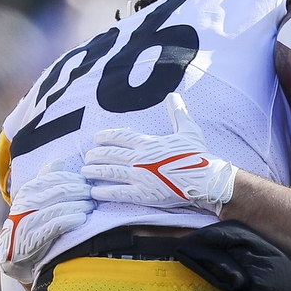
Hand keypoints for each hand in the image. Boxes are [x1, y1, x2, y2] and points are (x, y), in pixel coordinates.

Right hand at [0, 161, 93, 283]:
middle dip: (80, 192)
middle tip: (93, 195)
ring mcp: (28, 221)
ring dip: (79, 205)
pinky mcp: (33, 239)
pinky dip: (71, 220)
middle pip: (60, 191)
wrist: (14, 253)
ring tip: (90, 206)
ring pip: (60, 207)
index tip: (87, 182)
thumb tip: (59, 161)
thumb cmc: (30, 221)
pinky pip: (56, 225)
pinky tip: (82, 218)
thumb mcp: (33, 199)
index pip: (55, 178)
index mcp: (27, 191)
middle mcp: (25, 204)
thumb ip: (45, 179)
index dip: (74, 179)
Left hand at [82, 93, 238, 214]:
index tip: (97, 138)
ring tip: (85, 172)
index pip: (120, 136)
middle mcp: (139, 158)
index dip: (106, 137)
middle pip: (110, 154)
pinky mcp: (143, 195)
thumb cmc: (198, 155)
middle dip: (96, 155)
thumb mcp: (188, 129)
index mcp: (148, 142)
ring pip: (109, 172)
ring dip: (95, 172)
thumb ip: (177, 113)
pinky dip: (104, 192)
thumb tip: (173, 95)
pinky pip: (118, 193)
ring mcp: (139, 177)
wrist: (206, 179)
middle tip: (88, 156)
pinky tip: (95, 192)